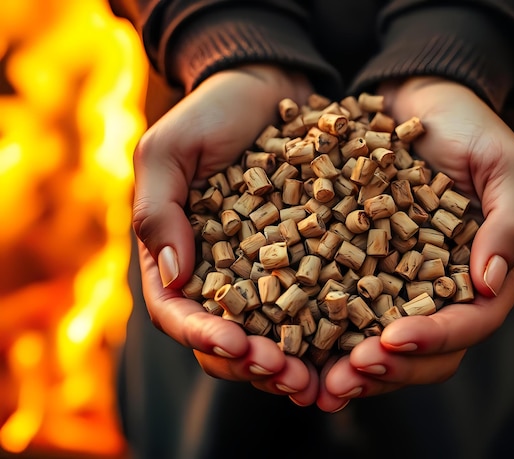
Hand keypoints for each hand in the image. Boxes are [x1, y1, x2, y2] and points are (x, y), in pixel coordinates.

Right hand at [132, 65, 317, 403]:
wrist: (269, 87)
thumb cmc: (213, 114)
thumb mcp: (169, 150)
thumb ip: (158, 209)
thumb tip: (172, 275)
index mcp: (177, 256)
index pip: (178, 312)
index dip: (204, 336)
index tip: (236, 346)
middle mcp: (220, 276)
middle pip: (227, 339)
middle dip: (255, 365)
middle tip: (289, 379)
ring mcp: (265, 274)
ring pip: (272, 335)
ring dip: (293, 363)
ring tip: (318, 381)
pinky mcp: (307, 262)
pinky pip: (316, 305)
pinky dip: (327, 333)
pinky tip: (351, 347)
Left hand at [317, 77, 513, 411]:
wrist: (414, 99)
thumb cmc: (465, 125)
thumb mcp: (503, 163)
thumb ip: (510, 221)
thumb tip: (489, 284)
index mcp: (478, 273)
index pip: (469, 322)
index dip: (434, 338)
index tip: (391, 338)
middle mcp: (437, 288)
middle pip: (424, 350)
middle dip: (388, 368)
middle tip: (345, 378)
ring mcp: (395, 282)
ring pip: (381, 343)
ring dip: (351, 367)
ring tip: (316, 382)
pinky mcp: (356, 268)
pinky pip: (342, 310)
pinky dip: (323, 334)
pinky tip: (292, 347)